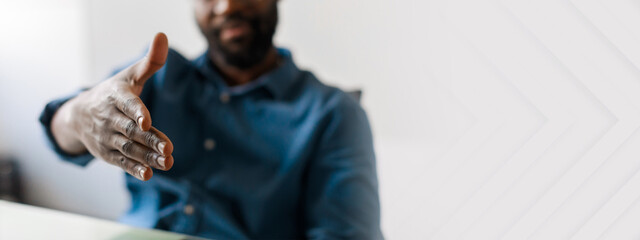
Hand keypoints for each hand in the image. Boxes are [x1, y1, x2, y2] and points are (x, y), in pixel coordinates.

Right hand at [52, 33, 172, 180]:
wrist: (79, 114)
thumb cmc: (114, 92)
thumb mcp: (130, 75)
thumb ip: (150, 61)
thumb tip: (163, 36)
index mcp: (116, 96)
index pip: (128, 105)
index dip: (137, 113)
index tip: (146, 122)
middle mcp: (110, 118)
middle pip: (132, 131)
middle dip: (150, 140)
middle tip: (168, 150)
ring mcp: (107, 137)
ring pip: (129, 148)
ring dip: (147, 157)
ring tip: (167, 162)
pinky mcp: (107, 153)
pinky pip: (121, 161)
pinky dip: (133, 168)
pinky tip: (148, 174)